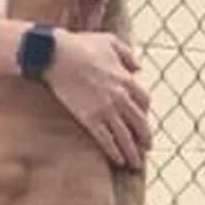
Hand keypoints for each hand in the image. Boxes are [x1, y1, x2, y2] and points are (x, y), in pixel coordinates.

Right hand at [45, 31, 152, 169]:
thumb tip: (138, 67)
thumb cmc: (81, 44)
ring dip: (132, 151)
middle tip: (147, 147)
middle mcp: (120, 97)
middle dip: (145, 137)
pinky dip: (114, 151)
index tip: (142, 118)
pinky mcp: (89, 117)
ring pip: (124, 135)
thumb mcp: (110, 42)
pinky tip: (118, 161)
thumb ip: (127, 54)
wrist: (56, 54)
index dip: (145, 111)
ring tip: (135, 163)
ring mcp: (105, 109)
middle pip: (139, 122)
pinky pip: (105, 139)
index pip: (144, 100)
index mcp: (126, 79)